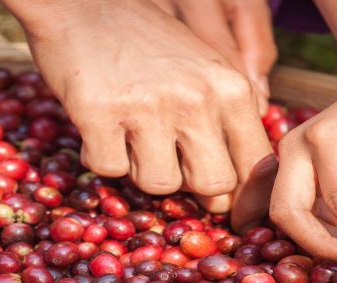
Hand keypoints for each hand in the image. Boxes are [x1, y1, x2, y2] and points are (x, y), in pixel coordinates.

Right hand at [7, 0, 276, 229]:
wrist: (81, 3)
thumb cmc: (143, 41)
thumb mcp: (200, 69)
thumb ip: (223, 121)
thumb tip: (233, 193)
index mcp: (229, 87)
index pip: (254, 164)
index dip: (240, 196)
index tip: (222, 208)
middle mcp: (196, 98)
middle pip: (213, 185)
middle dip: (189, 185)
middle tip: (166, 162)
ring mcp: (148, 106)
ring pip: (160, 184)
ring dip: (140, 170)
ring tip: (127, 136)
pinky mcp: (100, 113)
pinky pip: (109, 170)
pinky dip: (100, 158)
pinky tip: (99, 130)